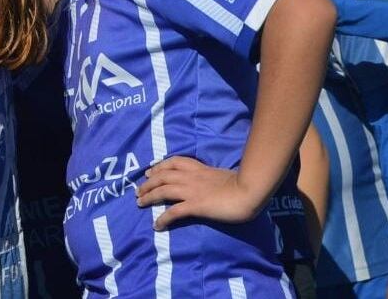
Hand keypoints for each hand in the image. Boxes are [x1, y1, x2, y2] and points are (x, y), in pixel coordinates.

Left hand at [136, 156, 264, 230]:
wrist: (249, 191)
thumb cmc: (243, 184)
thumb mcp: (224, 175)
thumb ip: (212, 178)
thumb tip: (211, 183)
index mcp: (199, 168)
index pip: (174, 162)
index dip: (159, 166)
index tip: (150, 171)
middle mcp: (192, 177)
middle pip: (163, 175)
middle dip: (148, 182)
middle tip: (138, 190)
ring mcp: (192, 191)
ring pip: (163, 190)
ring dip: (149, 196)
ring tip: (139, 203)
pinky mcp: (196, 205)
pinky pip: (174, 212)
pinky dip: (163, 218)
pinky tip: (157, 225)